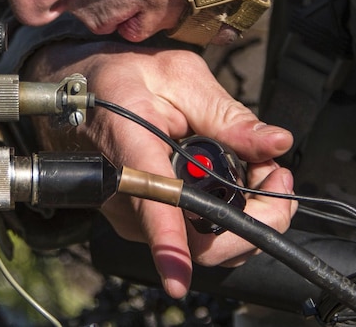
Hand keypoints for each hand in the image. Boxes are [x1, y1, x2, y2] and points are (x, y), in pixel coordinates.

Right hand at [23, 40, 296, 296]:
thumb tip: (277, 143)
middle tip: (278, 175)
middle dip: (256, 221)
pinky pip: (193, 237)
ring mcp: (130, 213)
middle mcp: (124, 191)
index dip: (166, 242)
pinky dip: (228, 218)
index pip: (151, 199)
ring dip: (248, 218)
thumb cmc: (121, 79)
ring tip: (261, 169)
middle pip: (194, 241)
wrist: (78, 93)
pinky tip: (235, 182)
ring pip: (201, 245)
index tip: (176, 279)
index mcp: (129, 145)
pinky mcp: (141, 223)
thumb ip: (226, 113)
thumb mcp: (177, 75)